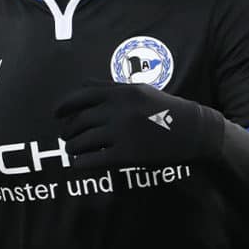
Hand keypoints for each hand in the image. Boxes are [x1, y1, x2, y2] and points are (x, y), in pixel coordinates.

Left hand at [54, 79, 221, 170]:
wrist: (192, 132)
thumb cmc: (163, 109)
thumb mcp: (138, 90)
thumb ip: (109, 87)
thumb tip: (82, 85)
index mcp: (120, 93)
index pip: (80, 97)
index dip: (63, 106)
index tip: (55, 114)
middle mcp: (117, 111)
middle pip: (78, 121)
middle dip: (68, 130)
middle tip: (65, 136)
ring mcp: (121, 133)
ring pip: (82, 141)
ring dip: (72, 147)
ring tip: (71, 149)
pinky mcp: (126, 155)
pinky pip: (93, 159)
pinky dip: (81, 162)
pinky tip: (78, 163)